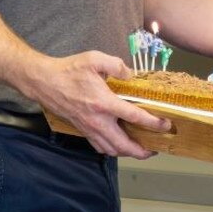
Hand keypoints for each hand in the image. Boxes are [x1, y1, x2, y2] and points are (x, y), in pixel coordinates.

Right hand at [24, 50, 170, 158]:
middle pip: (124, 145)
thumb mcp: (95, 58)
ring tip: (139, 150)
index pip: (135, 117)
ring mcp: (89, 128)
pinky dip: (112, 150)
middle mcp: (98, 120)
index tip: (166, 125)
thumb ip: (116, 65)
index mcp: (104, 103)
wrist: (46, 82)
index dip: (153, 123)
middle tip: (155, 149)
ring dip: (127, 153)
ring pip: (112, 150)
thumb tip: (130, 74)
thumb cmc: (70, 70)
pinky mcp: (82, 130)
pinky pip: (99, 147)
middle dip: (142, 151)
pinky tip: (117, 144)